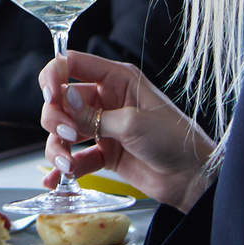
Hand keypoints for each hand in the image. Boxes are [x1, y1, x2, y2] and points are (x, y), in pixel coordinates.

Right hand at [38, 53, 216, 211]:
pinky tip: (56, 179)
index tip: (50, 96)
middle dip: (56, 118)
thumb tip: (63, 100)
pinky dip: (63, 168)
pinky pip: (75, 157)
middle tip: (67, 134)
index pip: (73, 65)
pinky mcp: (104, 153)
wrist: (192, 177)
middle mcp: (107, 99)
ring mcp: (103, 127)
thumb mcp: (133, 123)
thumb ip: (94, 115)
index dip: (55, 76)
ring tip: (67, 164)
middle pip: (62, 100)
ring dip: (58, 147)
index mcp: (117, 79)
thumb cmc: (174, 140)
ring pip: (64, 130)